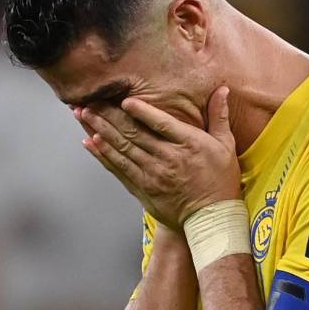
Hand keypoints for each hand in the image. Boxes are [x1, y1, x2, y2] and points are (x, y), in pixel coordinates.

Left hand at [77, 86, 240, 229]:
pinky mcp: (142, 188)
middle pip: (134, 134)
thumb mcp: (225, 146)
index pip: (161, 124)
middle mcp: (168, 159)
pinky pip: (119, 169)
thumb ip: (219, 116)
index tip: (124, 100)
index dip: (141, 112)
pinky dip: (103, 155)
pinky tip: (89, 142)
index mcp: (189, 144)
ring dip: (99, 130)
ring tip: (83, 115)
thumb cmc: (220, 180)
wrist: (210, 219)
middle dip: (109, 116)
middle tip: (90, 101)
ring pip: (122, 149)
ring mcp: (153, 175)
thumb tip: (222, 90)